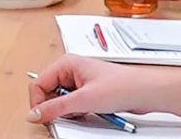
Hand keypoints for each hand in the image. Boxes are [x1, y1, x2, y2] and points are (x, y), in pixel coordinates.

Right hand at [27, 56, 180, 123]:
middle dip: (54, 107)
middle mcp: (72, 70)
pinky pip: (72, 106)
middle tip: (68, 114)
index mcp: (67, 63)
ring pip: (59, 102)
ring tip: (84, 110)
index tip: (45, 117)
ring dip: (67, 111)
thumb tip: (33, 114)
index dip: (38, 103)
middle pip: (46, 93)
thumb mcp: (84, 99)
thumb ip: (55, 107)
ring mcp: (80, 82)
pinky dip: (76, 112)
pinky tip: (89, 111)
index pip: (37, 84)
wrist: (146, 91)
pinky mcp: (88, 93)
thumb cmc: (123, 86)